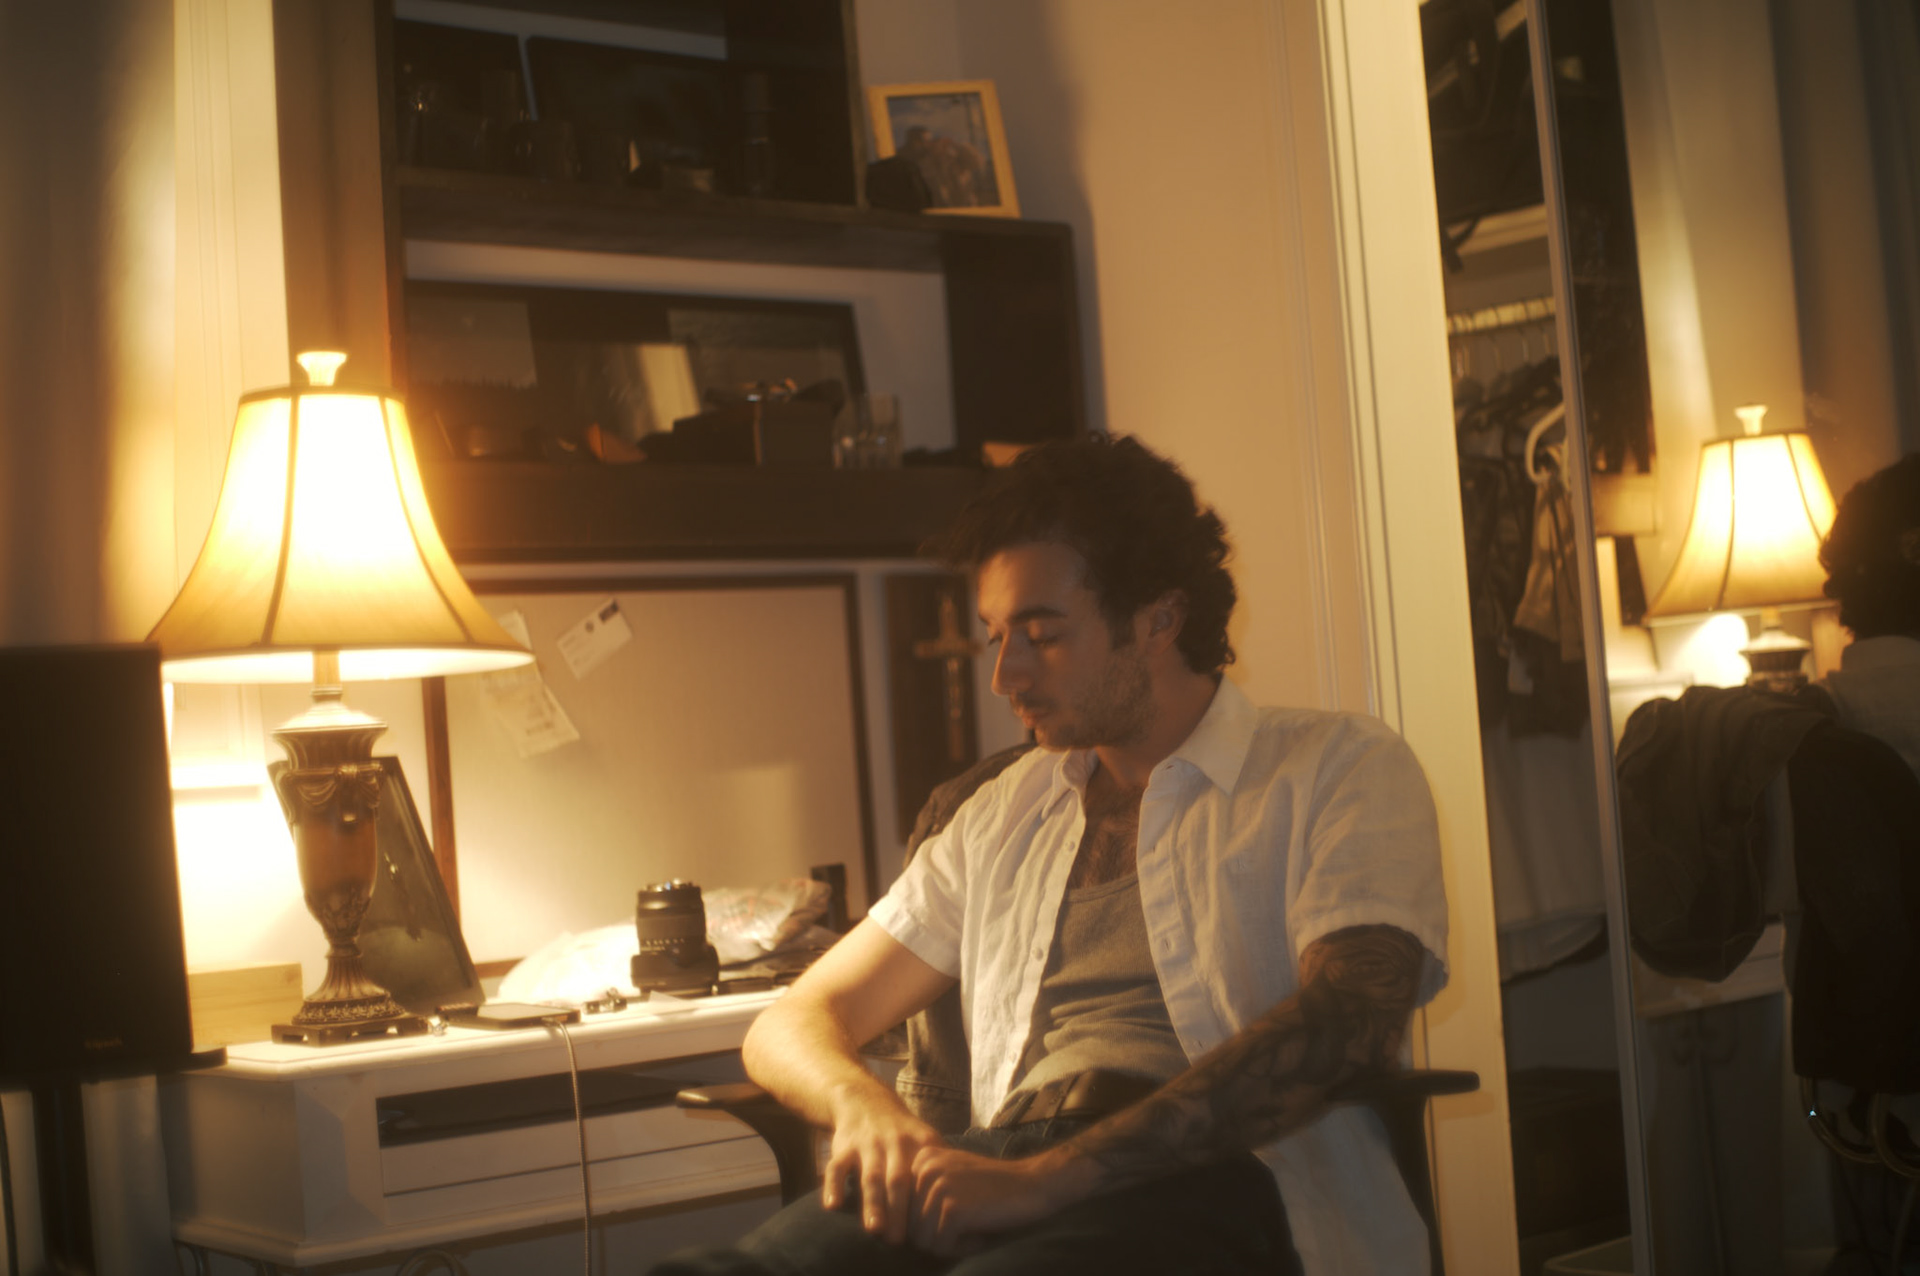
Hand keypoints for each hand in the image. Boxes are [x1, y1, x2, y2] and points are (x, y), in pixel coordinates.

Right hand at [821, 1098, 942, 1243]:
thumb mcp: (925, 1139)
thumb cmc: (902, 1133)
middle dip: (898, 1209)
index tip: (928, 1229)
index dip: (925, 1202)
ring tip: (874, 1229)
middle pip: (897, 1179)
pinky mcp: (844, 1147)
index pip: (924, 1176)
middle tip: (899, 1240)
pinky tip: (832, 1206)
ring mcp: (868, 1145)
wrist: (866, 1101)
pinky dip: (833, 1185)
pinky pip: (836, 1167)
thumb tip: (966, 1198)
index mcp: (919, 1143)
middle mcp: (894, 1143)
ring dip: (871, 1203)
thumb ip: (942, 1165)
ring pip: (870, 1176)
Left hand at [909, 1144, 1095, 1254]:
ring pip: (924, 1242)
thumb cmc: (993, 1188)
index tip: (957, 1213)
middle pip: (911, 1229)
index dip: (930, 1224)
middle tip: (969, 1224)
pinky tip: (982, 1231)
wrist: (1034, 1184)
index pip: (904, 1212)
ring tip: (975, 1226)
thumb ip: (921, 1192)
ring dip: (951, 1244)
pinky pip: (942, 1247)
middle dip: (940, 1236)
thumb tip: (890, 1228)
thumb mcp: (951, 1176)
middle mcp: (924, 1169)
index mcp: (921, 1159)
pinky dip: (963, 1248)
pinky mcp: (953, 1209)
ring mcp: (938, 1187)